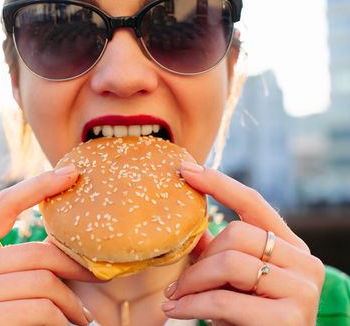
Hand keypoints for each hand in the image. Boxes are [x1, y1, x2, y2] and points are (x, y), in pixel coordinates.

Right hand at [0, 164, 96, 325]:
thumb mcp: (7, 287)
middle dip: (74, 268)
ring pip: (43, 281)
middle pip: (35, 251)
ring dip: (73, 305)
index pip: (2, 205)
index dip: (38, 186)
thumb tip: (71, 241)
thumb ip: (25, 263)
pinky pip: (40, 307)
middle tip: (99, 280)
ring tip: (84, 319)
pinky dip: (63, 321)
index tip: (72, 172)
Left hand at [162, 162, 324, 325]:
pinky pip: (225, 300)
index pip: (254, 203)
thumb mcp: (234, 282)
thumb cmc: (250, 320)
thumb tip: (191, 227)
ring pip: (229, 262)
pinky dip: (193, 306)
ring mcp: (302, 290)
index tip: (186, 170)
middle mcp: (304, 263)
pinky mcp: (290, 318)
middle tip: (178, 284)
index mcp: (290, 248)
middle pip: (236, 233)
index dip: (219, 184)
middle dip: (200, 259)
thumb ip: (217, 254)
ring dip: (192, 283)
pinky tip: (178, 311)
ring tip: (176, 298)